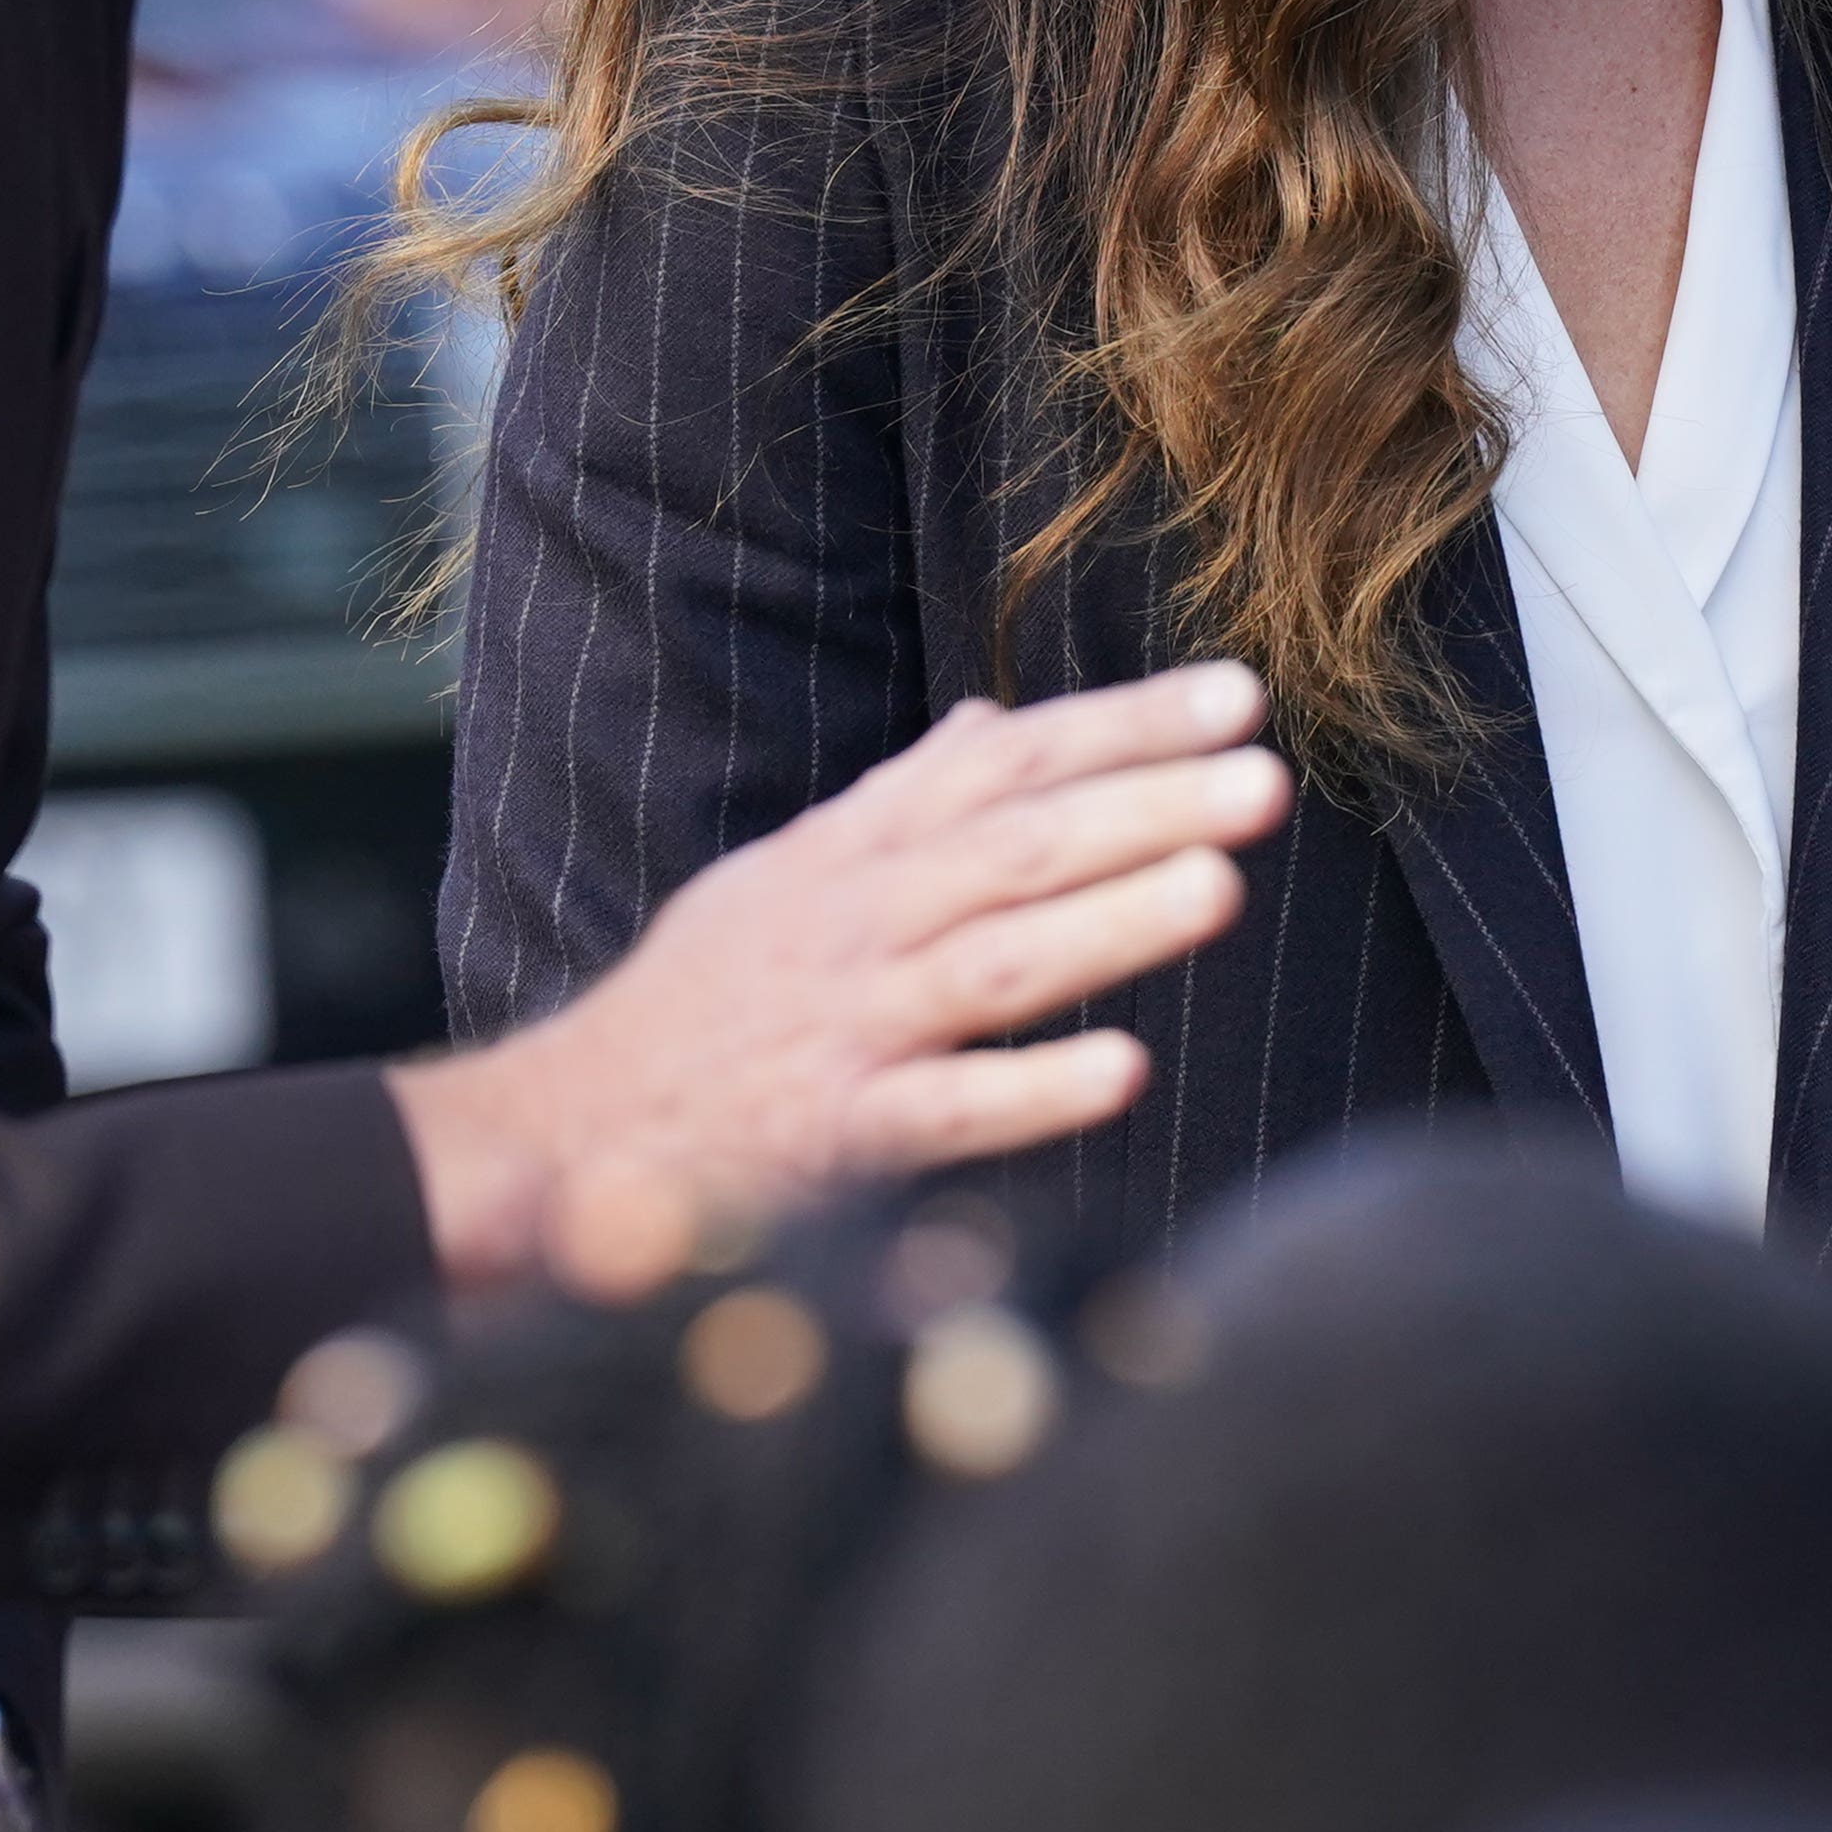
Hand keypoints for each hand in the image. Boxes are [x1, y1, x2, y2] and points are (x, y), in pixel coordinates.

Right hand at [389, 663, 1290, 1281]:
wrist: (566, 1133)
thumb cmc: (699, 1003)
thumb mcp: (785, 875)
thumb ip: (897, 803)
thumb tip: (989, 723)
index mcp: (854, 851)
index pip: (1006, 765)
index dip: (1123, 728)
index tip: (1238, 697)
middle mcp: (857, 922)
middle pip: (1018, 848)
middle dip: (1146, 807)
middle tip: (1266, 776)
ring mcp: (848, 1025)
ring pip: (996, 960)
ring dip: (1112, 920)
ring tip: (1222, 885)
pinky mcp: (836, 1135)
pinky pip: (944, 1109)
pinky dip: (1033, 1091)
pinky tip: (1123, 1074)